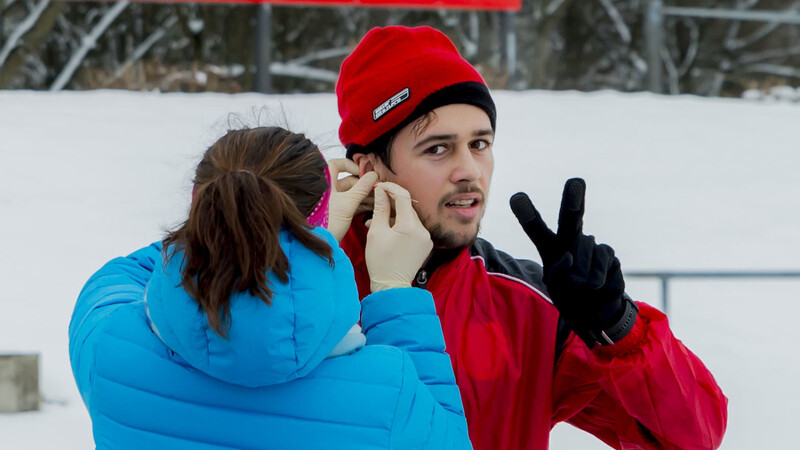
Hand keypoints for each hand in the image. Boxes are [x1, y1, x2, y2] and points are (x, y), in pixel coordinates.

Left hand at [326, 158, 378, 241]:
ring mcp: (331, 201)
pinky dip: (360, 203)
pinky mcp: (335, 212)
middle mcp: (327, 189)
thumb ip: (362, 188)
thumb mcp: (348, 203)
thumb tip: (374, 174)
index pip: (337, 163)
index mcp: (324, 181)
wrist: (319, 243)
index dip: (351, 165)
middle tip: (378, 189)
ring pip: (350, 192)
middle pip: (348, 179)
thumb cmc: (328, 222)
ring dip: (364, 195)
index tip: (364, 173)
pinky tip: (372, 207)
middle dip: (364, 184)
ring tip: (378, 199)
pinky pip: (349, 202)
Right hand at [366, 183, 432, 291]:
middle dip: (391, 203)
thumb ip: (380, 208)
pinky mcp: (426, 244)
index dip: (391, 187)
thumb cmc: (380, 260)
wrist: (391, 285)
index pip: (403, 196)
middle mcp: (423, 230)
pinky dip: (402, 226)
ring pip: (410, 218)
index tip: (379, 186)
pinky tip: (389, 231)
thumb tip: (381, 191)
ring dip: (395, 216)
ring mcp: (426, 238)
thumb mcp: (376, 232)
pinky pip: (414, 228)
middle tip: (376, 205)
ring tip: (377, 222)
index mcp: (410, 226)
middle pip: (407, 207)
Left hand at [509, 178, 635, 347]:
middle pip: (571, 216)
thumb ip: (556, 274)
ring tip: (580, 289)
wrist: (595, 312)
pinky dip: (595, 279)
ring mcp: (591, 245)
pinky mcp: (608, 254)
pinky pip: (600, 262)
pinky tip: (596, 287)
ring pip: (584, 253)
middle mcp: (570, 240)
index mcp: (550, 247)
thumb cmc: (570, 298)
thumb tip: (568, 256)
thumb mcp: (556, 290)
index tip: (517, 197)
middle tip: (576, 182)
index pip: (536, 228)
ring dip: (580, 276)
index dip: (528, 214)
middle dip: (573, 199)